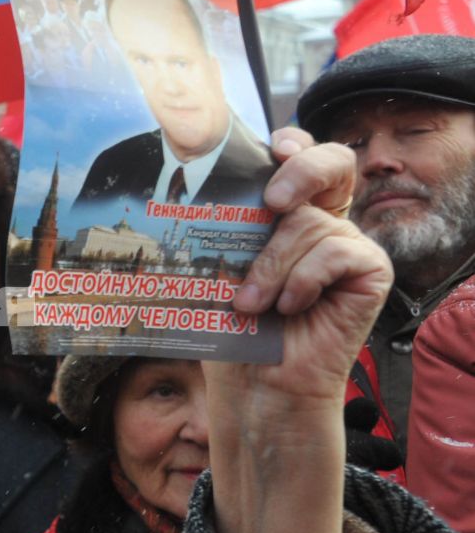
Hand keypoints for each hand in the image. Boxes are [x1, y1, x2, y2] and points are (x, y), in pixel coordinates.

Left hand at [204, 129, 392, 532]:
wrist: (257, 387)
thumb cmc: (231, 330)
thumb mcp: (215, 269)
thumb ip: (217, 228)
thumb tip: (163, 190)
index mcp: (289, 213)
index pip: (301, 157)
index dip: (292, 144)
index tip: (270, 150)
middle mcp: (325, 222)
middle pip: (333, 162)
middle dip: (302, 169)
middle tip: (271, 200)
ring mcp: (350, 246)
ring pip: (311, 224)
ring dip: (271, 265)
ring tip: (251, 304)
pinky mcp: (369, 274)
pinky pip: (338, 253)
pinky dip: (302, 279)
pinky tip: (288, 306)